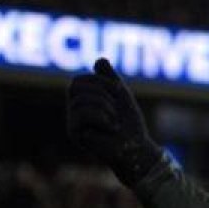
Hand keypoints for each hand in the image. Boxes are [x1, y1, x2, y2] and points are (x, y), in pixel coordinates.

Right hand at [67, 58, 162, 186]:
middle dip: (101, 91)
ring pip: (80, 99)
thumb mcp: (121, 96)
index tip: (118, 92)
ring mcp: (73, 122)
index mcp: (83, 101)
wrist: (136, 147)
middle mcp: (74, 111)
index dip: (100, 81)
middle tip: (115, 107)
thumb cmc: (129, 124)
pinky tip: (111, 127)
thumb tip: (99, 59)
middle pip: (75, 85)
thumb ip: (109, 78)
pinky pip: (81, 113)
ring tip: (114, 120)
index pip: (79, 80)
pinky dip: (102, 117)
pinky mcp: (75, 134)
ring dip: (105, 106)